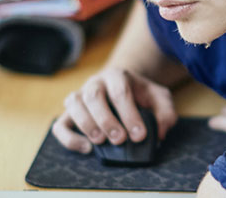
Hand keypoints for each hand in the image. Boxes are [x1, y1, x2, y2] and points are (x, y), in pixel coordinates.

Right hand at [52, 67, 176, 153]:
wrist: (120, 85)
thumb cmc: (140, 94)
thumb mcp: (159, 98)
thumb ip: (165, 112)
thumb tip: (160, 132)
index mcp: (118, 76)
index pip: (120, 91)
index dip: (129, 114)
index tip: (139, 135)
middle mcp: (95, 83)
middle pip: (93, 96)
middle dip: (106, 120)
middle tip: (119, 139)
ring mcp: (80, 96)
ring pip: (73, 105)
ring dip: (86, 125)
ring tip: (100, 142)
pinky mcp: (70, 114)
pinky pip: (60, 125)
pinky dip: (68, 138)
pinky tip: (86, 148)